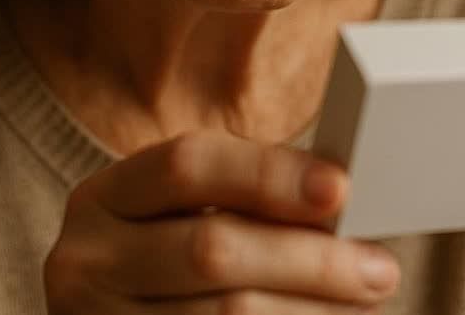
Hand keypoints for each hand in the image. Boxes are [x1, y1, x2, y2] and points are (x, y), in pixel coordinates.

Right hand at [44, 130, 400, 313]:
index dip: (267, 174)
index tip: (341, 188)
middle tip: (379, 270)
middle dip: (310, 261)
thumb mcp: (177, 221)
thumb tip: (340, 200)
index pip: (186, 166)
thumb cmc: (165, 269)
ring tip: (362, 305)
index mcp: (102, 200)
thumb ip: (244, 202)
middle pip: (212, 252)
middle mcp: (85, 263)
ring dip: (310, 314)